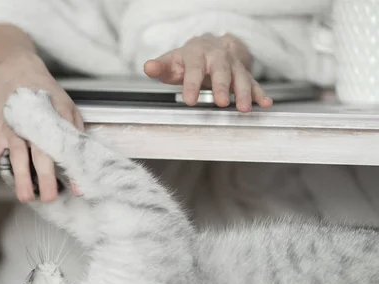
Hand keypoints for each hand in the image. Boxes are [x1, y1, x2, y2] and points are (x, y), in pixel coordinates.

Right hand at [0, 52, 83, 202]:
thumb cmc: (46, 96)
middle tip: (49, 197)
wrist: (17, 74)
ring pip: (16, 156)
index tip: (77, 188)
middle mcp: (32, 126)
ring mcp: (13, 130)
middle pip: (39, 155)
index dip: (70, 168)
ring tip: (25, 197)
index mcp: (53, 121)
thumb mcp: (68, 109)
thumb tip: (84, 163)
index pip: (64, 148)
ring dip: (20, 177)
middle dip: (44, 178)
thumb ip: (75, 134)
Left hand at [144, 33, 272, 111]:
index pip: (194, 69)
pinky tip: (265, 104)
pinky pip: (254, 83)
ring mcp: (233, 66)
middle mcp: (218, 58)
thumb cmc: (187, 59)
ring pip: (240, 77)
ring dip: (244, 92)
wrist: (210, 46)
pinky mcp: (244, 74)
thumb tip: (148, 67)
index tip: (190, 100)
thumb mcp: (171, 62)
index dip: (192, 84)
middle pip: (221, 71)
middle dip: (222, 87)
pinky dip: (260, 94)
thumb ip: (159, 67)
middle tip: (221, 103)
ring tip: (243, 108)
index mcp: (197, 54)